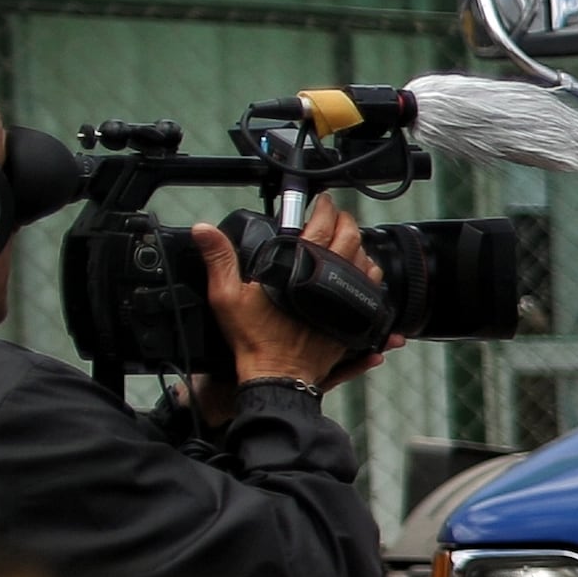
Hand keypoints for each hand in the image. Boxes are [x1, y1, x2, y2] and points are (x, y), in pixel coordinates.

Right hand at [193, 209, 389, 402]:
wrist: (278, 374)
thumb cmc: (255, 337)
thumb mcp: (227, 295)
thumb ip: (219, 258)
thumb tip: (203, 230)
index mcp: (304, 268)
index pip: (323, 226)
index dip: (325, 209)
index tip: (324, 202)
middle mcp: (333, 280)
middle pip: (352, 239)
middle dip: (346, 222)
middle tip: (337, 216)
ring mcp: (349, 300)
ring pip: (367, 263)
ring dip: (360, 247)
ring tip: (348, 241)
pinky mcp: (356, 318)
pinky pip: (374, 291)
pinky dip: (370, 276)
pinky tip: (362, 273)